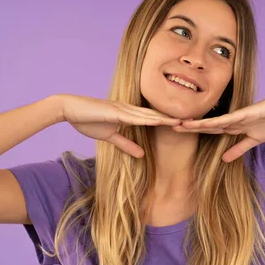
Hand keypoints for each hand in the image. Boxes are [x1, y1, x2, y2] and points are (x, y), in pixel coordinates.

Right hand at [56, 94, 181, 157]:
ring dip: (166, 118)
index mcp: (129, 114)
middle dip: (175, 118)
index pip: (154, 118)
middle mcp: (130, 110)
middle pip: (156, 115)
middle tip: (195, 120)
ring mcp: (123, 109)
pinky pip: (135, 116)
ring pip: (149, 114)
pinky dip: (148, 119)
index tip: (186, 125)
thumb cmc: (87, 120)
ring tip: (183, 121)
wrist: (69, 109)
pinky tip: (159, 121)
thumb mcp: (110, 137)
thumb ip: (126, 144)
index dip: (169, 122)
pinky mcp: (115, 111)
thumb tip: (141, 155)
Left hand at [172, 88, 264, 161]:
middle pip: (207, 125)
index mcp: (233, 126)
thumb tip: (224, 159)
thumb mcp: (253, 141)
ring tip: (182, 125)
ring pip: (214, 121)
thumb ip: (238, 149)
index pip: (210, 130)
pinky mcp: (247, 113)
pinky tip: (206, 124)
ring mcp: (238, 116)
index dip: (195, 132)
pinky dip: (218, 122)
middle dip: (190, 127)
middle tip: (172, 127)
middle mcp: (232, 120)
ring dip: (199, 124)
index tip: (180, 132)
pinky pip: (230, 119)